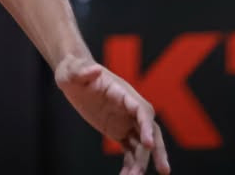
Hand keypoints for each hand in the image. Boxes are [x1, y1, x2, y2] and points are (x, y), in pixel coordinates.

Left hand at [56, 57, 170, 174]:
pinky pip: (130, 150)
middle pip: (150, 130)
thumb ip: (82, 71)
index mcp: (122, 92)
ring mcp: (125, 121)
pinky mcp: (119, 131)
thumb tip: (95, 69)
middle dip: (158, 150)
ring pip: (142, 145)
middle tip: (163, 170)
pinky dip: (131, 164)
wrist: (71, 76)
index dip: (147, 126)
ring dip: (141, 163)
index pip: (142, 110)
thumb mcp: (71, 70)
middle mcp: (129, 108)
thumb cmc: (72, 70)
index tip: (148, 144)